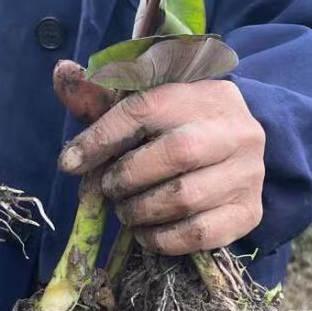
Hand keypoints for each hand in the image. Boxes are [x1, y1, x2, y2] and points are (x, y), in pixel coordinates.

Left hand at [56, 78, 264, 254]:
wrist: (237, 150)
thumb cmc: (178, 125)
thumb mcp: (142, 104)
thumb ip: (99, 97)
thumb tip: (62, 71)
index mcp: (204, 94)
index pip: (146, 110)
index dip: (101, 139)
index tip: (70, 164)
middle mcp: (235, 130)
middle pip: (174, 154)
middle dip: (126, 178)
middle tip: (108, 189)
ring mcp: (248, 173)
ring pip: (185, 198)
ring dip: (140, 211)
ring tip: (126, 210)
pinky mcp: (249, 212)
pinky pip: (199, 233)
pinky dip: (162, 239)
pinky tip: (146, 232)